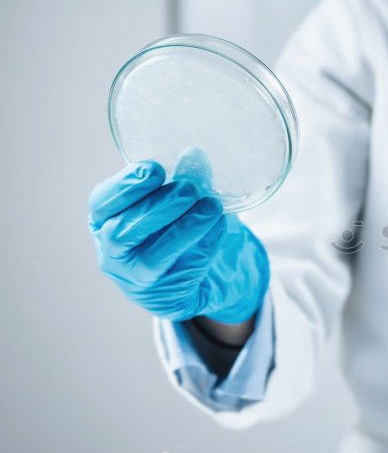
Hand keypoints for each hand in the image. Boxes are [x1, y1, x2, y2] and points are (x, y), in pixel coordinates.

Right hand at [88, 161, 269, 322]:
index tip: (155, 169)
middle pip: (122, 232)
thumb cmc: (169, 228)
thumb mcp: (170, 202)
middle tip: (189, 189)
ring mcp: (136, 278)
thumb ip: (179, 181)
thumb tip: (194, 156)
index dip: (126, 185)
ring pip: (152, 257)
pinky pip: (184, 271)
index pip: (102, 202)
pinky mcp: (166, 295)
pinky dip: (205, 245)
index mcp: (103, 221)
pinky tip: (220, 226)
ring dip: (184, 229)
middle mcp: (112, 252)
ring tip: (211, 207)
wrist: (187, 277)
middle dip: (157, 207)